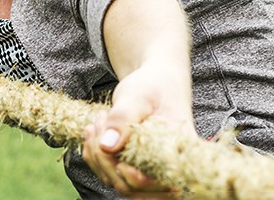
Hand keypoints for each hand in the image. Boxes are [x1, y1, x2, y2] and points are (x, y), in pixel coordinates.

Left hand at [81, 66, 193, 197]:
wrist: (155, 84)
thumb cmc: (154, 87)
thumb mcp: (138, 96)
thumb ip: (123, 118)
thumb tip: (107, 146)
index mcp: (179, 154)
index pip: (162, 185)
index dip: (137, 180)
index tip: (118, 159)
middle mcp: (168, 170)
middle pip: (133, 188)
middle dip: (107, 160)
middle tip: (101, 121)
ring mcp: (150, 173)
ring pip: (117, 183)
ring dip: (98, 156)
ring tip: (99, 121)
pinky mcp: (133, 170)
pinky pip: (108, 175)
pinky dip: (95, 156)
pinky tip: (94, 132)